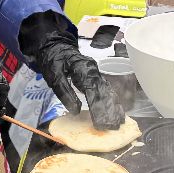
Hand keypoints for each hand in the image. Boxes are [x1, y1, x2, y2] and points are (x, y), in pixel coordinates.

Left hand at [20, 13, 121, 128]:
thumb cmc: (53, 60)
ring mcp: (96, 73)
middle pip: (104, 93)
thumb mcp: (54, 76)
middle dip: (109, 111)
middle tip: (113, 127)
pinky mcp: (95, 77)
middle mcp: (93, 71)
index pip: (92, 92)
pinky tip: (117, 110)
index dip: (97, 109)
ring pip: (107, 91)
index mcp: (83, 70)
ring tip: (119, 121)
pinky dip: (112, 101)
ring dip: (114, 107)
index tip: (101, 123)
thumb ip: (65, 92)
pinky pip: (106, 89)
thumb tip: (75, 110)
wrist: (55, 45)